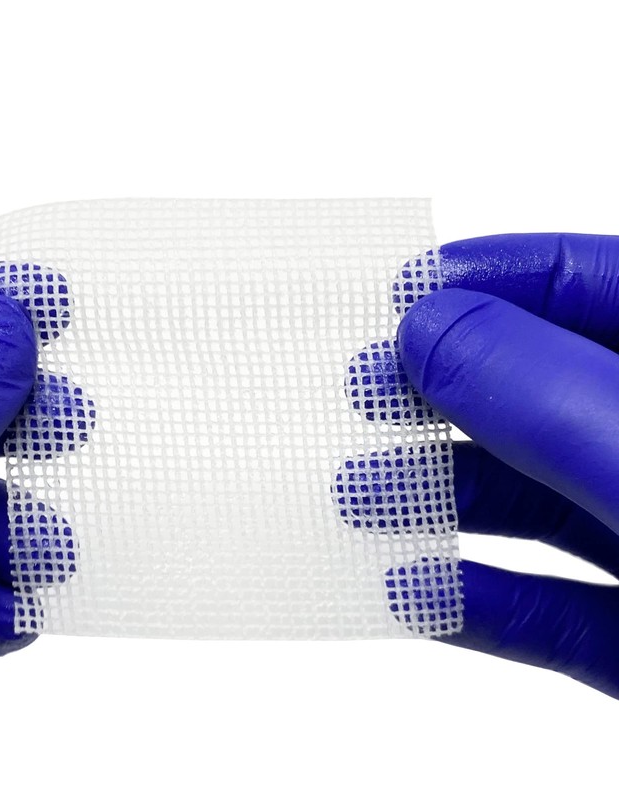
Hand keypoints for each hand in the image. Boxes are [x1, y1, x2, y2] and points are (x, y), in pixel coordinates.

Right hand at [397, 233, 618, 698]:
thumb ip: (548, 393)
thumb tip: (429, 328)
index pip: (591, 281)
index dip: (486, 278)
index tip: (394, 300)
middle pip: (546, 392)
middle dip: (445, 392)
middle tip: (359, 396)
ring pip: (540, 505)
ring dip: (445, 500)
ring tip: (361, 494)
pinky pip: (550, 613)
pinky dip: (477, 604)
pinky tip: (413, 591)